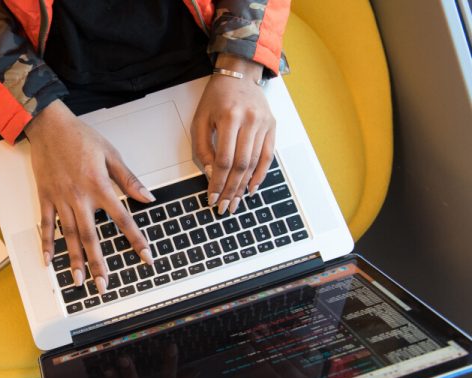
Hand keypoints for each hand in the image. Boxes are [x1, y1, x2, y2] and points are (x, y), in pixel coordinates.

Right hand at [26, 100, 154, 292]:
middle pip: (92, 237)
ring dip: (74, 260)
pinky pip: (46, 225)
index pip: (123, 219)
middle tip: (104, 285)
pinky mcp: (45, 197)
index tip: (145, 256)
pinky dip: (47, 244)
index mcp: (99, 186)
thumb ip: (128, 179)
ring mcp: (60, 199)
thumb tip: (147, 198)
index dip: (136, 239)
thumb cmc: (80, 137)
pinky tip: (50, 261)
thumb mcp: (111, 154)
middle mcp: (79, 197)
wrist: (49, 125)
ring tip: (79, 281)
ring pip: (70, 236)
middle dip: (99, 264)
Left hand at [192, 54, 275, 214]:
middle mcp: (250, 121)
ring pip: (254, 163)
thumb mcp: (200, 120)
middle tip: (224, 207)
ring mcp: (264, 124)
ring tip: (236, 202)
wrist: (239, 75)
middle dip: (231, 189)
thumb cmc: (216, 98)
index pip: (224, 160)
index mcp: (230, 117)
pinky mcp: (272, 127)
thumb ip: (203, 148)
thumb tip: (210, 174)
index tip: (212, 197)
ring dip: (244, 186)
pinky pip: (267, 157)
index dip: (217, 182)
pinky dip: (260, 175)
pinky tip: (252, 188)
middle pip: (241, 165)